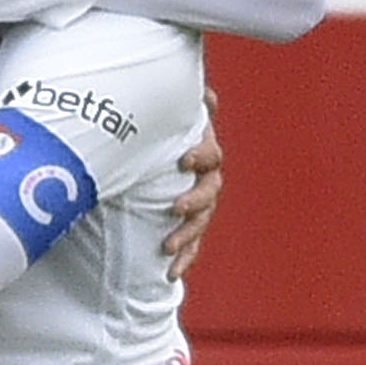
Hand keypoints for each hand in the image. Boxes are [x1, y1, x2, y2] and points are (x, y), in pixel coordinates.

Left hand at [164, 89, 221, 282]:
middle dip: (194, 200)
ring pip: (200, 223)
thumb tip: (204, 91)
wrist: (153, 158)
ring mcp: (198, 205)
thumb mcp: (168, 115)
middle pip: (209, 192)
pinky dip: (183, 258)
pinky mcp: (186, 226)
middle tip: (175, 206)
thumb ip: (183, 102)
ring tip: (168, 247)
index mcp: (203, 153)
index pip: (211, 156)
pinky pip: (191, 245)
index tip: (183, 160)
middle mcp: (206, 180)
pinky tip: (170, 273)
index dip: (201, 157)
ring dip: (187, 235)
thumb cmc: (162, 132)